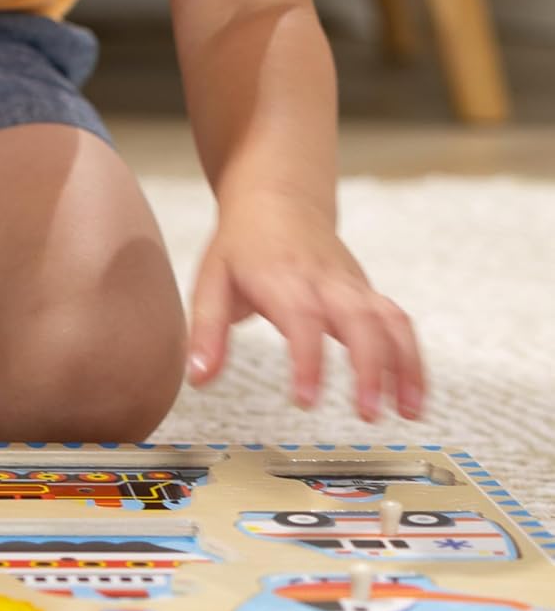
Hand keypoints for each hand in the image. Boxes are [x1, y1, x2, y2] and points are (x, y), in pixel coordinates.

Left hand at [187, 192, 424, 420]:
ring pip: (391, 321)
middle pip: (361, 320)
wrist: (278, 197)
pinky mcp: (367, 294)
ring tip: (408, 413)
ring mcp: (352, 286)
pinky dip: (411, 359)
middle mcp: (326, 281)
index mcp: (283, 278)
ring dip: (405, 366)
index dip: (308, 361)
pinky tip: (411, 397)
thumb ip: (206, 331)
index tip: (306, 399)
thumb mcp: (210, 282)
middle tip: (367, 412)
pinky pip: (398, 324)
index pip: (302, 320)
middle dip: (370, 368)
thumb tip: (198, 377)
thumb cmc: (242, 244)